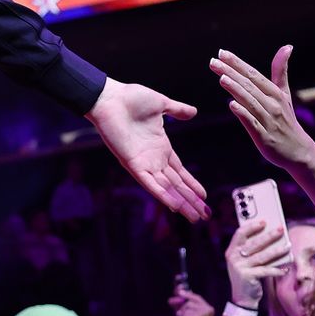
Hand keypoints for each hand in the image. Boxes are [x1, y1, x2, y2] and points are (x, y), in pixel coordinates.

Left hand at [87, 80, 208, 221]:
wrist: (110, 97)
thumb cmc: (131, 99)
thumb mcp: (162, 104)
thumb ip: (178, 110)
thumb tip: (194, 111)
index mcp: (161, 147)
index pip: (179, 172)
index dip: (191, 185)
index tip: (204, 197)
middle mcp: (153, 159)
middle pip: (176, 185)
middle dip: (191, 200)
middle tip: (205, 216)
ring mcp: (143, 163)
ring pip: (166, 188)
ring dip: (181, 203)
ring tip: (194, 218)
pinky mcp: (133, 163)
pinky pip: (149, 183)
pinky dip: (162, 195)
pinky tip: (174, 206)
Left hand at [167, 285, 215, 315]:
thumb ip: (184, 307)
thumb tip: (174, 297)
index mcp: (209, 309)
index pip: (197, 297)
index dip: (187, 294)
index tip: (179, 291)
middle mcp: (207, 309)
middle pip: (189, 301)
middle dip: (180, 302)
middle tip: (171, 301)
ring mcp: (201, 313)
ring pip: (186, 307)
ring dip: (183, 313)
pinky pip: (184, 314)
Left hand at [213, 47, 314, 170]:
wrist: (298, 151)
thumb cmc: (287, 119)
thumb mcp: (284, 94)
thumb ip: (280, 71)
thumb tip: (287, 46)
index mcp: (275, 93)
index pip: (253, 75)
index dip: (238, 63)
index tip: (222, 53)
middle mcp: (273, 104)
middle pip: (249, 86)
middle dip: (231, 72)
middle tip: (213, 61)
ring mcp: (269, 121)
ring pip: (250, 102)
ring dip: (236, 89)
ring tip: (222, 78)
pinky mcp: (265, 137)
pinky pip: (253, 123)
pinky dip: (243, 113)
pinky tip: (231, 105)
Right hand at [224, 219, 289, 307]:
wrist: (242, 299)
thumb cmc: (247, 276)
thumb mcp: (244, 262)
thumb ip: (251, 250)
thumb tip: (270, 236)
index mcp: (231, 251)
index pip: (240, 234)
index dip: (252, 226)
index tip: (264, 222)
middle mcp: (234, 258)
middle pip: (254, 243)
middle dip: (269, 235)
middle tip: (280, 229)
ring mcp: (240, 267)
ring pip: (262, 256)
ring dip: (277, 250)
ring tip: (288, 246)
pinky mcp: (248, 277)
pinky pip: (266, 270)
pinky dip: (277, 269)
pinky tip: (285, 268)